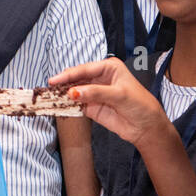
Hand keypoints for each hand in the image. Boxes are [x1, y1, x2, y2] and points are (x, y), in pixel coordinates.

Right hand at [49, 57, 176, 149]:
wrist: (146, 127)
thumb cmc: (140, 104)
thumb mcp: (119, 95)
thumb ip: (96, 93)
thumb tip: (73, 92)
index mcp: (108, 67)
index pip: (85, 69)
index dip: (69, 74)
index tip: (55, 80)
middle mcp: (99, 78)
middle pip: (77, 78)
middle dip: (63, 83)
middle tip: (49, 89)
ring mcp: (94, 93)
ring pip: (74, 91)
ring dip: (63, 95)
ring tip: (49, 97)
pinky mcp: (91, 107)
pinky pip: (76, 105)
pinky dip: (67, 106)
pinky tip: (58, 106)